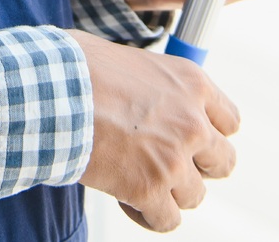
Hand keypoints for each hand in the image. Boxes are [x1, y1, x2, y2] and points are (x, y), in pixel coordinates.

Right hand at [75, 30, 239, 231]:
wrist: (49, 92)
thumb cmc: (76, 67)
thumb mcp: (131, 59)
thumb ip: (155, 82)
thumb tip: (147, 91)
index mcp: (191, 83)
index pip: (230, 121)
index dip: (210, 134)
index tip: (191, 139)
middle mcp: (192, 122)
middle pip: (224, 162)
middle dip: (198, 167)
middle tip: (168, 164)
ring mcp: (173, 159)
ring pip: (195, 196)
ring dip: (170, 193)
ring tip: (138, 181)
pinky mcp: (149, 189)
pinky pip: (167, 220)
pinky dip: (149, 216)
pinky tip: (127, 200)